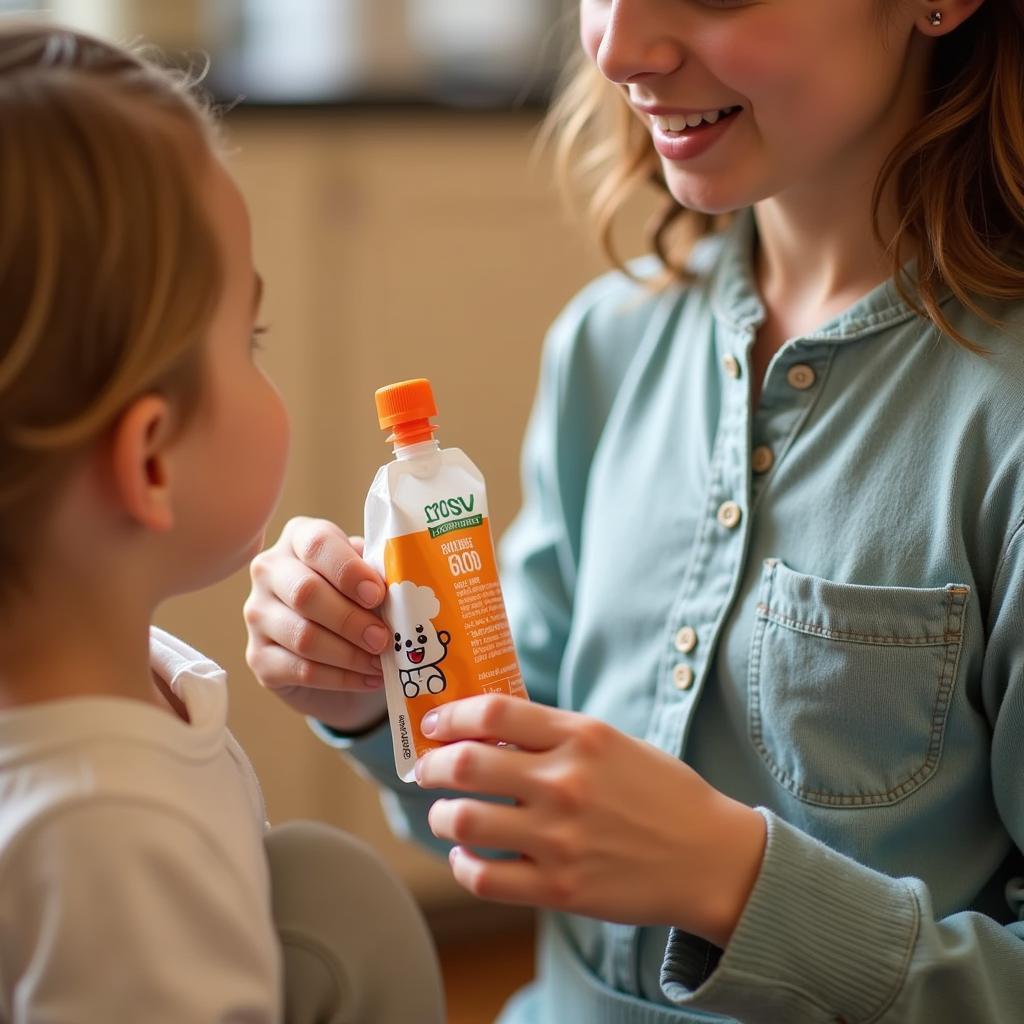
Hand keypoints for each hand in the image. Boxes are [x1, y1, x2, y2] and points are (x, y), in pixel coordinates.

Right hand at [243, 517, 388, 730]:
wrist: (336, 654)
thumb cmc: (358, 601)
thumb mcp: (370, 579)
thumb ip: (378, 575)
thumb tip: (397, 588)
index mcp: (299, 538)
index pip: (318, 544)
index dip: (349, 571)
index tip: (377, 595)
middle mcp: (269, 570)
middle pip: (305, 592)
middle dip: (351, 619)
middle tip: (383, 638)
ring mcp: (257, 614)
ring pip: (303, 636)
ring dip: (349, 654)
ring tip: (380, 662)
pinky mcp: (259, 657)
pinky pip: (301, 670)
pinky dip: (341, 678)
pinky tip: (367, 678)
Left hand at [415, 696, 765, 947]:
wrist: (710, 857)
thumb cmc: (662, 793)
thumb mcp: (613, 742)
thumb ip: (555, 735)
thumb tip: (488, 732)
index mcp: (581, 737)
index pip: (493, 712)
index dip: (451, 716)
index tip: (435, 724)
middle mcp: (566, 783)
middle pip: (466, 764)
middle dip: (432, 766)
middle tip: (427, 770)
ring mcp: (560, 839)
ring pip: (464, 821)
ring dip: (441, 816)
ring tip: (446, 814)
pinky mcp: (559, 888)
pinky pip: (484, 878)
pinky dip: (463, 866)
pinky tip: (467, 857)